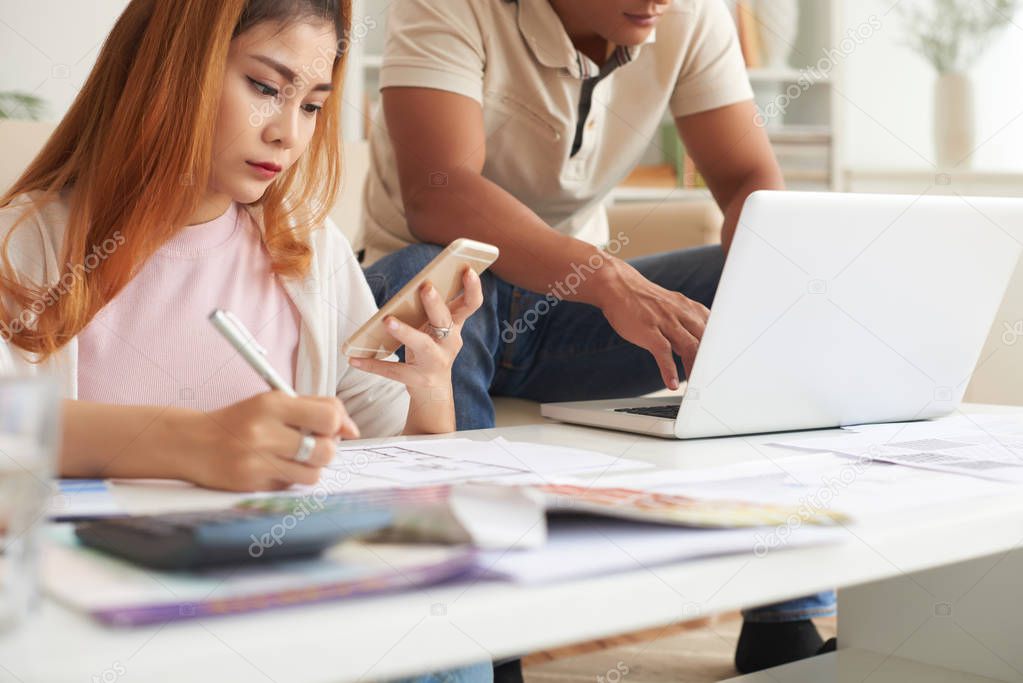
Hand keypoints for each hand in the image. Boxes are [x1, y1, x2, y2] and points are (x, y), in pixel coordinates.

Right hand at [182, 391, 359, 491]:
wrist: (192, 443)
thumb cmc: (242, 421)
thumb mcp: (274, 402)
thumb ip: (317, 407)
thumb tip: (352, 430)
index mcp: (272, 404)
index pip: (328, 417)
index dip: (339, 425)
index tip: (333, 429)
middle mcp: (263, 432)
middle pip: (326, 450)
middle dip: (326, 450)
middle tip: (311, 445)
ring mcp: (256, 461)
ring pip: (313, 474)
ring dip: (309, 468)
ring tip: (291, 457)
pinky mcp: (251, 484)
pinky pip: (291, 486)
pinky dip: (288, 478)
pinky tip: (271, 467)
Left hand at [349, 267, 483, 394]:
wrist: (433, 390)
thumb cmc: (433, 349)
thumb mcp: (438, 329)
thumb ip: (433, 308)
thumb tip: (418, 283)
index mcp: (455, 326)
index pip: (471, 305)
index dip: (473, 288)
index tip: (468, 270)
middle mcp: (449, 343)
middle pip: (445, 321)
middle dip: (436, 304)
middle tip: (426, 287)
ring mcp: (435, 362)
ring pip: (423, 345)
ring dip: (406, 332)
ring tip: (388, 321)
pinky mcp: (417, 378)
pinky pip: (393, 370)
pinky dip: (373, 365)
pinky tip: (355, 360)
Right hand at [595, 257, 708, 389]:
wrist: (617, 286)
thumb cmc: (644, 301)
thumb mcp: (671, 308)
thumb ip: (685, 326)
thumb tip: (695, 349)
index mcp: (689, 308)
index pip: (714, 330)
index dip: (720, 349)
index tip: (723, 367)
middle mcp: (681, 313)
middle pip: (705, 341)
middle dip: (710, 363)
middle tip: (712, 381)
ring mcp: (665, 321)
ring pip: (689, 347)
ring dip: (694, 369)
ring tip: (695, 386)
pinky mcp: (648, 330)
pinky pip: (663, 352)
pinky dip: (669, 370)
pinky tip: (672, 383)